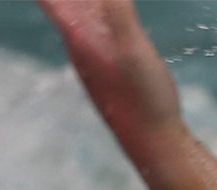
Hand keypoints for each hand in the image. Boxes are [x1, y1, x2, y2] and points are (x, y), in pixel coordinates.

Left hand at [38, 0, 184, 147]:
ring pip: (78, 19)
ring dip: (80, 2)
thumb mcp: (134, 50)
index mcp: (79, 38)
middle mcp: (80, 48)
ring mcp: (93, 62)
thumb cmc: (145, 101)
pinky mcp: (110, 73)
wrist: (155, 148)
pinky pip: (96, 33)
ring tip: (84, 0)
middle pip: (61, 4)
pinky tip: (105, 18)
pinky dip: (97, 15)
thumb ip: (118, 12)